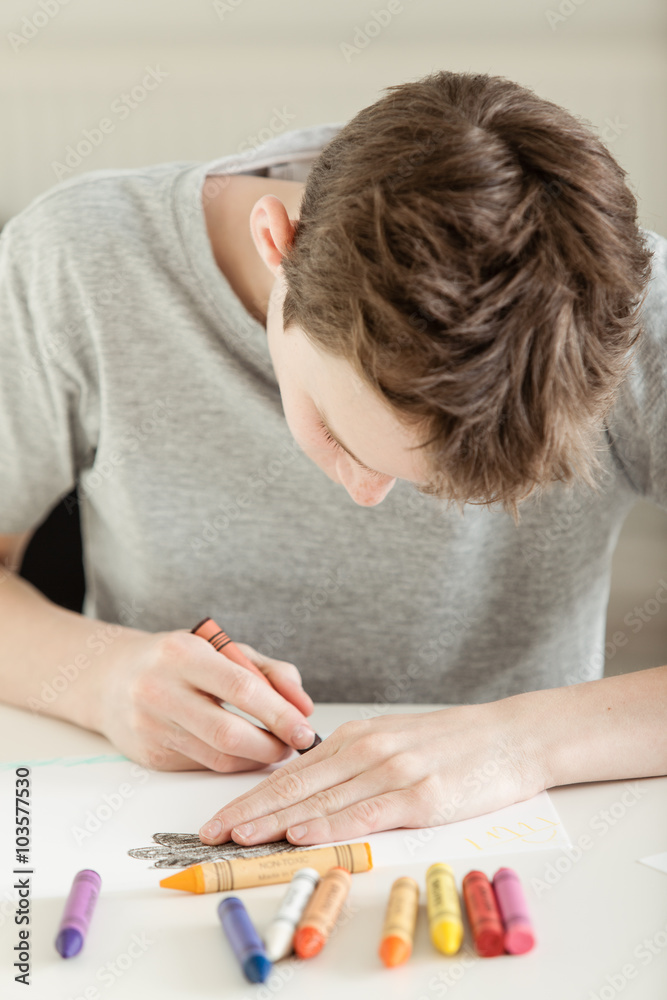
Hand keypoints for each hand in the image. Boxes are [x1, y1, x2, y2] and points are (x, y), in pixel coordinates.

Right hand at [89, 628, 315, 770]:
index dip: (279, 713)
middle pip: (230, 733)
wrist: (111, 679)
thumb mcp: (223, 649)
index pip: (241, 688)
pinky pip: (204, 766)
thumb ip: (270, 671)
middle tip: (295, 744)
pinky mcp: (150, 756)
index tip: (306, 728)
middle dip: (272, 745)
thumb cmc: (179, 660)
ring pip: (219, 757)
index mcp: (182, 654)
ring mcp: (151, 727)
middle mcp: (160, 690)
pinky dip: (233, 763)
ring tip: (275, 747)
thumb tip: (304, 707)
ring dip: (257, 758)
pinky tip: (245, 752)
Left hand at [198, 702, 546, 844]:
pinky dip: (330, 825)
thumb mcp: (395, 740)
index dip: (252, 795)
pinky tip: (302, 834)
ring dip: (276, 820)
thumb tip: (311, 789)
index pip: (292, 772)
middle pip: (297, 785)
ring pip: (323, 799)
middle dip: (249, 810)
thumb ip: (353, 761)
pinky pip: (366, 813)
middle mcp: (368, 749)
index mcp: (357, 736)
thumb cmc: (454, 743)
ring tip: (239, 836)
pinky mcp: (422, 795)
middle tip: (210, 831)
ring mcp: (394, 770)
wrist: (513, 736)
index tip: (220, 816)